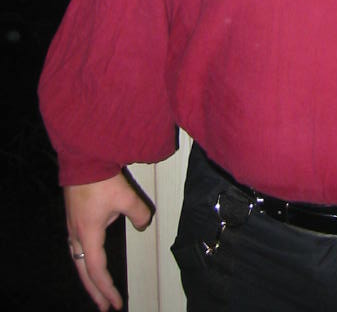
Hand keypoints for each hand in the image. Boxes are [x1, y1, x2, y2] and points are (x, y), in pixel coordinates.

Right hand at [64, 171, 153, 310]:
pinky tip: (91, 259)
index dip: (106, 288)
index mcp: (88, 234)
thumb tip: (144, 224)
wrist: (83, 158)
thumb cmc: (101, 179)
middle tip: (105, 307)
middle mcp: (76, 235)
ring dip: (89, 276)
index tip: (116, 303)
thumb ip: (139, 214)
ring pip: (78, 260)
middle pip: (84, 271)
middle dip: (95, 291)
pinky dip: (84, 260)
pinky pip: (77, 248)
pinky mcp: (73, 217)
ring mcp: (72, 227)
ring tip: (98, 288)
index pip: (96, 270)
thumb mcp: (127, 197)